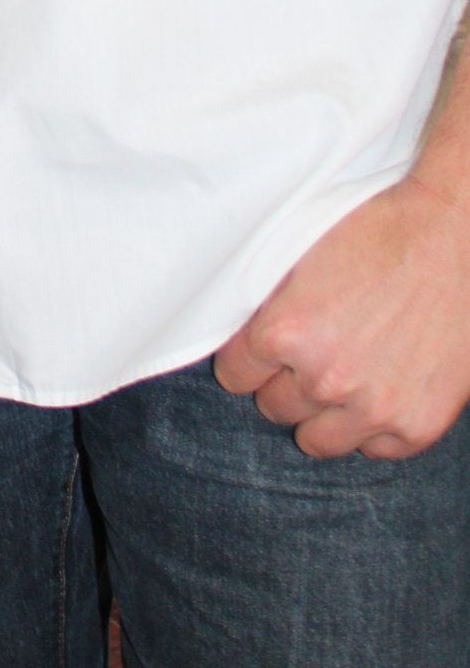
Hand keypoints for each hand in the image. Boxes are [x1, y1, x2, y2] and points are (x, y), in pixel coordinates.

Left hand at [213, 172, 469, 457]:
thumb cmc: (375, 234)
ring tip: (341, 376)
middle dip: (285, 381)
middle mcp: (326, 378)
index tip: (263, 348)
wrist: (451, 238)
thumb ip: (266, 303)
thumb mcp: (300, 255)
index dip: (248, 357)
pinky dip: (372, 426)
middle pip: (274, 407)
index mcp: (287, 331)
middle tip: (310, 354)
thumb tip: (238, 332)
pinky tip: (379, 387)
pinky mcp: (416, 426)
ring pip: (316, 440)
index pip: (234, 374)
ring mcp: (374, 409)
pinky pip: (372, 449)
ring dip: (322, 412)